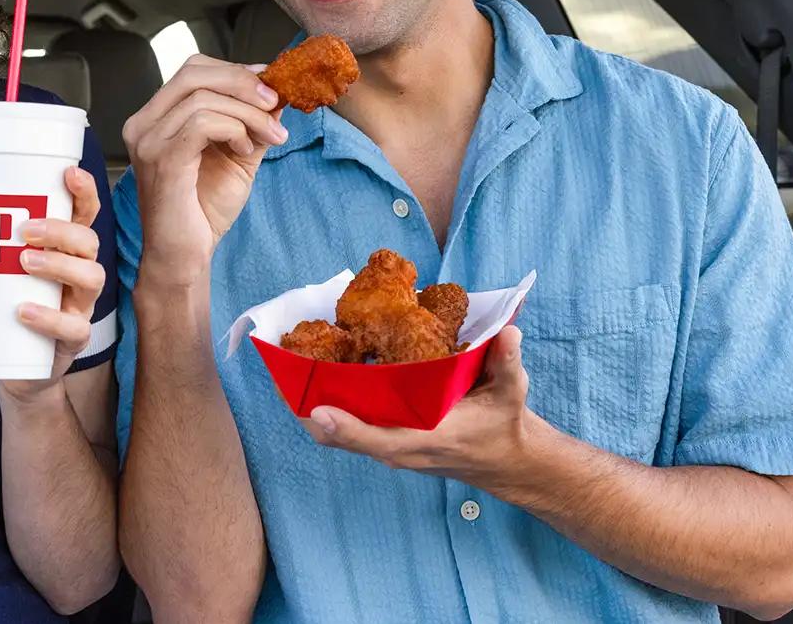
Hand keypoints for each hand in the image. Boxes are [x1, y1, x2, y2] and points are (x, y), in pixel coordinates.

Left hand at [0, 166, 106, 404]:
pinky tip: (24, 312)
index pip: (84, 214)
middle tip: (23, 229)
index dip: (83, 192)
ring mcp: (80, 306)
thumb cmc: (5, 304)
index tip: (69, 173)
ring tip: (23, 261)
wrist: (13, 368)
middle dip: (61, 231)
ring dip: (59, 265)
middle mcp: (79, 272)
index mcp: (63, 248)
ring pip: (91, 277)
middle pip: (89, 242)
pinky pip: (75, 327)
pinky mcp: (73, 339)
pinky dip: (50, 318)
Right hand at [121, 55, 287, 284]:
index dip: (234, 71)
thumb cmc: (202, 211)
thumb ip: (251, 122)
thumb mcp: (236, 155)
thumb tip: (276, 91)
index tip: (269, 85)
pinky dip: (233, 129)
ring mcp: (148, 141)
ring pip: (203, 98)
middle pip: (194, 73)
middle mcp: (143, 124)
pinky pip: (202, 123)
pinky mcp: (162, 161)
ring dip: (248, 113)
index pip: (193, 70)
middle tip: (275, 103)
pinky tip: (243, 150)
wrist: (184, 256)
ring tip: (268, 137)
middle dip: (243, 83)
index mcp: (155, 118)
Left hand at [303, 326, 540, 492]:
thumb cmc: (504, 424)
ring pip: (334, 434)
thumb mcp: (512, 392)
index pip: (381, 441)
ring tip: (284, 364)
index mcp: (427, 439)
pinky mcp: (384, 438)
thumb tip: (509, 333)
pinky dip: (322, 403)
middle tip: (281, 368)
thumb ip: (507, 362)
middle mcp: (399, 448)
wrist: (505, 460)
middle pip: (339, 439)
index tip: (317, 409)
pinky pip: (343, 425)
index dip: (347, 429)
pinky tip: (310, 371)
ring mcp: (388, 445)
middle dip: (306, 408)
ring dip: (306, 404)